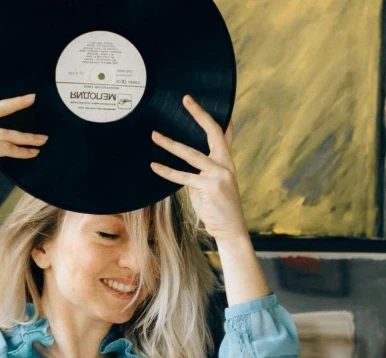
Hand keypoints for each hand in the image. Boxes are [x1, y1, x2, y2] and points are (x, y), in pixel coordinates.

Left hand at [149, 95, 247, 241]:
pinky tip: (155, 166)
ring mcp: (219, 174)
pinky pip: (184, 177)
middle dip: (199, 114)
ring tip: (155, 135)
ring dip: (171, 144)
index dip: (213, 116)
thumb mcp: (208, 187)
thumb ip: (197, 173)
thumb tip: (180, 166)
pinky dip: (167, 172)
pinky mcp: (210, 187)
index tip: (203, 102)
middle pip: (213, 132)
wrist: (230, 229)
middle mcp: (225, 164)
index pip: (223, 133)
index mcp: (226, 162)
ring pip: (192, 154)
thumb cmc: (217, 209)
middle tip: (186, 100)